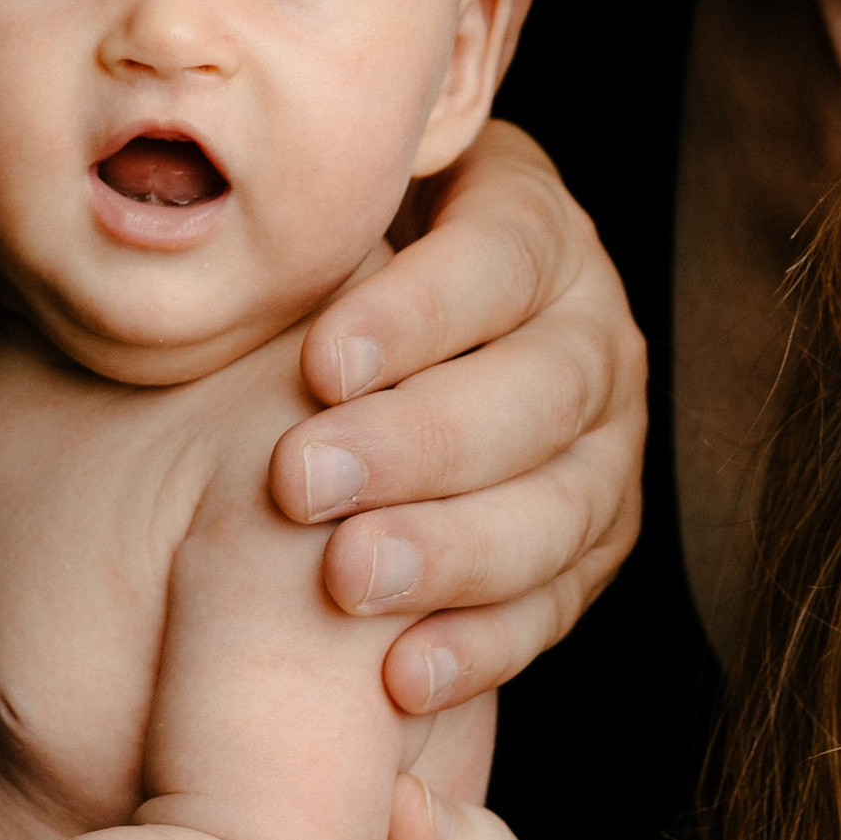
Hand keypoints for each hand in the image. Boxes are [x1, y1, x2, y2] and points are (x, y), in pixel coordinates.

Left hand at [272, 121, 646, 715]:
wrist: (386, 357)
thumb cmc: (330, 268)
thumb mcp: (338, 206)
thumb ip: (317, 194)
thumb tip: (233, 164)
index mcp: (538, 229)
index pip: (501, 258)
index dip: (418, 312)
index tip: (317, 365)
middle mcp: (593, 336)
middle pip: (538, 390)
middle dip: (422, 442)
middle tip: (303, 483)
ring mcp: (607, 449)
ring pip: (562, 505)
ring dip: (455, 551)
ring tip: (347, 582)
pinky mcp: (592, 548)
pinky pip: (555, 604)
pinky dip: (483, 644)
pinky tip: (402, 674)